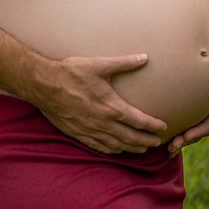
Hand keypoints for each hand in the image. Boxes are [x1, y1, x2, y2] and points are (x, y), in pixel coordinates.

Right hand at [32, 54, 166, 154]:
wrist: (44, 85)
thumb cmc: (72, 72)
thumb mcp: (99, 64)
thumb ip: (124, 63)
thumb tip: (144, 58)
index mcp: (110, 106)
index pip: (138, 121)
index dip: (152, 126)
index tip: (163, 127)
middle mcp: (102, 122)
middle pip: (130, 137)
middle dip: (146, 141)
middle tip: (158, 143)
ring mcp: (90, 131)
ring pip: (116, 145)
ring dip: (132, 148)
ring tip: (142, 149)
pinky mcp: (78, 134)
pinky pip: (99, 148)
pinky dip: (112, 151)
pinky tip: (117, 150)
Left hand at [168, 79, 208, 155]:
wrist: (206, 82)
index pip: (207, 126)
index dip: (197, 132)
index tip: (186, 135)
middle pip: (196, 135)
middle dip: (185, 141)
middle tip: (173, 145)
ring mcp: (200, 126)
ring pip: (189, 137)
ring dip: (179, 144)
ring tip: (169, 148)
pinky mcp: (191, 125)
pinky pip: (183, 135)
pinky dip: (176, 143)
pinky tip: (168, 150)